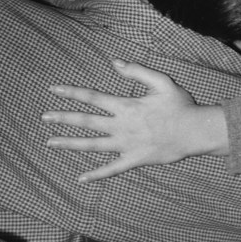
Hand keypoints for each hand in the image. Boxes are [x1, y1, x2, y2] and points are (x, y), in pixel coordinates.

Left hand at [42, 59, 228, 182]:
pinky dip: (96, 174)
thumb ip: (137, 71)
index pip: (92, 97)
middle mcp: (121, 126)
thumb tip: (115, 63)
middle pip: (85, 121)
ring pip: (92, 145)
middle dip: (63, 117)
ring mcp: (125, 145)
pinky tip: (80, 178)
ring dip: (70, 143)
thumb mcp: (161, 81)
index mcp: (125, 106)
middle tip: (44, 116)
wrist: (195, 132)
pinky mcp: (134, 160)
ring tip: (50, 143)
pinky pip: (111, 169)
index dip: (71, 92)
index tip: (53, 89)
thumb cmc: (180, 105)